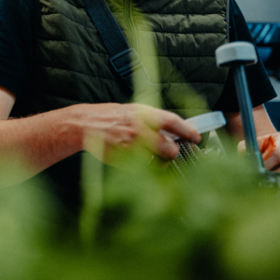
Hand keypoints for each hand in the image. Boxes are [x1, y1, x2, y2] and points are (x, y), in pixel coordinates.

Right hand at [77, 103, 200, 164]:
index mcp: (143, 114)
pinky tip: (142, 161)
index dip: (188, 131)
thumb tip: (172, 130)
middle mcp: (140, 130)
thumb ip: (150, 120)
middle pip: (170, 148)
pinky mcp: (125, 160)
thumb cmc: (107, 117)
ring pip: (159, 161)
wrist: (84, 125)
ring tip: (155, 157)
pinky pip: (144, 168)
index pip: (173, 122)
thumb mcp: (131, 111)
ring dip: (161, 162)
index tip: (196, 137)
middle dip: (173, 151)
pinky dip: (147, 167)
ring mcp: (132, 147)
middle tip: (173, 151)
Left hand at [238, 132, 279, 196]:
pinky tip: (275, 195)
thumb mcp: (251, 145)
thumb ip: (245, 150)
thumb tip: (246, 162)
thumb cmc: (259, 150)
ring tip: (267, 190)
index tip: (257, 170)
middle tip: (262, 183)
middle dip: (274, 178)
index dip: (266, 163)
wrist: (271, 154)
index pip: (277, 153)